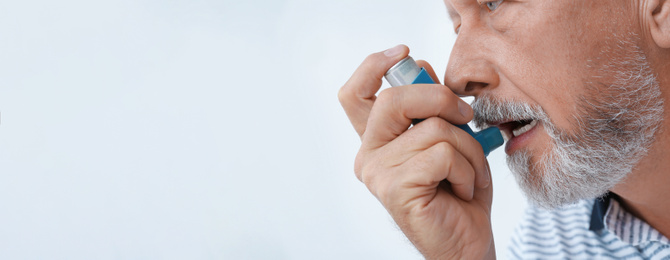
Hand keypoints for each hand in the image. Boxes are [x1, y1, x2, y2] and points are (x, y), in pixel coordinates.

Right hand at [338, 45, 495, 259]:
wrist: (466, 244)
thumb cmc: (458, 191)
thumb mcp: (448, 138)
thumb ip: (430, 107)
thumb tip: (421, 67)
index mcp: (378, 140)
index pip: (355, 94)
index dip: (374, 66)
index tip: (404, 53)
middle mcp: (369, 154)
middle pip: (393, 99)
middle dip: (441, 99)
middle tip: (466, 118)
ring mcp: (378, 172)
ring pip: (433, 129)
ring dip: (468, 149)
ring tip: (467, 173)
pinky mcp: (394, 188)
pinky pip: (442, 154)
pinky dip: (467, 169)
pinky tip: (461, 189)